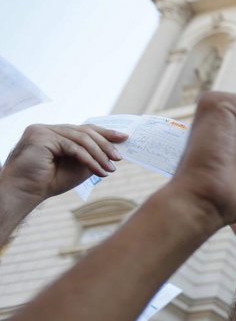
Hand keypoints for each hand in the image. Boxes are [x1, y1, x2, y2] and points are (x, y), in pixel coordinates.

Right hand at [0, 124, 126, 204]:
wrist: (26, 192)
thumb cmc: (49, 181)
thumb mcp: (78, 167)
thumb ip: (93, 156)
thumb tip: (115, 152)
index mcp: (56, 133)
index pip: (84, 129)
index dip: (105, 132)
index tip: (124, 138)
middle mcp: (49, 129)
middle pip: (84, 131)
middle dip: (105, 145)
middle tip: (119, 158)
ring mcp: (43, 130)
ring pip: (81, 139)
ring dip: (99, 155)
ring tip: (111, 169)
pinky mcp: (41, 136)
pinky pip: (73, 147)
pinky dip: (89, 159)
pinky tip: (99, 171)